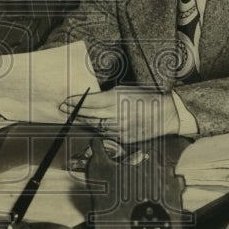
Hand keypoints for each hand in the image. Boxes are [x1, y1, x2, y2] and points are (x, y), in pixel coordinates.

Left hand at [60, 86, 179, 144]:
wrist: (165, 113)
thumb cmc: (145, 97)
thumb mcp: (124, 90)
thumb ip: (106, 96)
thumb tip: (89, 99)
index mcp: (115, 100)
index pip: (89, 102)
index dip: (75, 102)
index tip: (65, 102)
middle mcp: (115, 116)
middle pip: (88, 115)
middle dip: (74, 112)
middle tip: (63, 109)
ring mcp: (119, 129)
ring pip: (95, 126)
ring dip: (84, 121)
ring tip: (74, 116)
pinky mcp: (123, 138)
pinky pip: (106, 134)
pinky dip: (98, 128)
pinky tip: (92, 124)